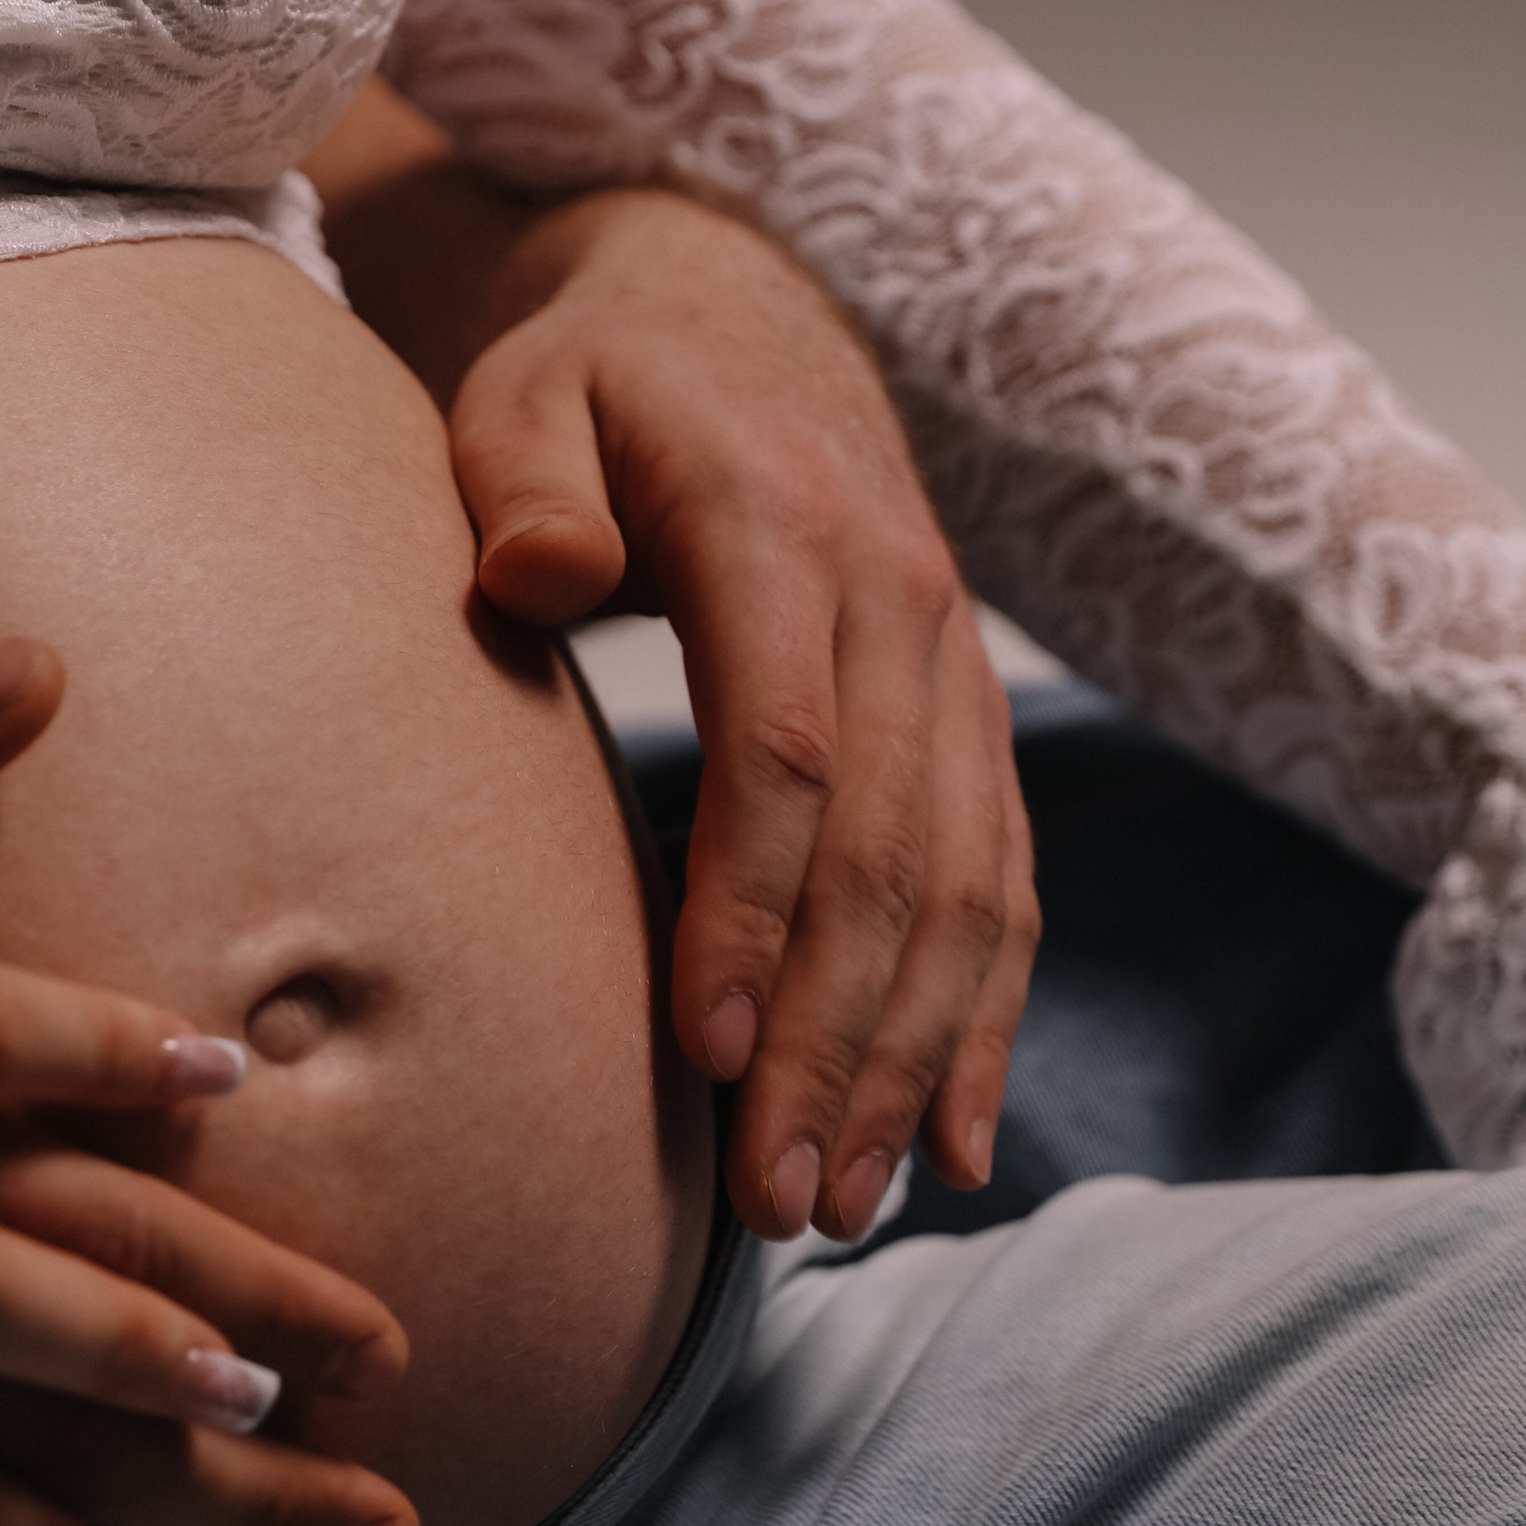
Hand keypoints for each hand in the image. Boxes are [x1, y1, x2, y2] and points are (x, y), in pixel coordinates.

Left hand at [310, 89, 1039, 1244]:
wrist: (743, 321)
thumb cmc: (598, 384)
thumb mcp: (526, 390)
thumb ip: (523, 479)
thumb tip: (537, 572)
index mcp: (784, 530)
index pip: (785, 747)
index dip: (753, 907)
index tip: (703, 1051)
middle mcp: (903, 601)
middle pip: (888, 854)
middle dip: (836, 1038)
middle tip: (777, 1201)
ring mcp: (956, 664)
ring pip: (963, 889)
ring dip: (910, 1058)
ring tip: (842, 1204)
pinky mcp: (969, 719)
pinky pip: (1002, 882)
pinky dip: (982, 1020)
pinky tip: (946, 1143)